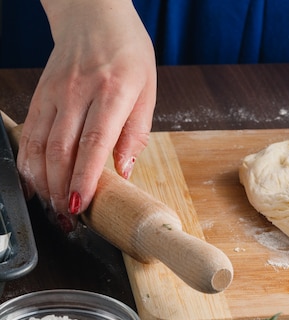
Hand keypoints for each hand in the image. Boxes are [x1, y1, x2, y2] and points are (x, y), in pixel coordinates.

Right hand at [17, 0, 155, 230]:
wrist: (93, 14)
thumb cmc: (128, 52)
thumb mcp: (148, 89)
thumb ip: (136, 132)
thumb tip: (124, 170)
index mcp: (112, 92)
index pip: (94, 143)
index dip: (84, 178)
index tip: (81, 204)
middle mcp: (78, 93)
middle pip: (61, 149)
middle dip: (60, 189)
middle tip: (66, 218)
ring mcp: (54, 93)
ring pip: (40, 144)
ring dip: (43, 181)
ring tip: (51, 208)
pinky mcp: (40, 94)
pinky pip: (30, 133)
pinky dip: (29, 161)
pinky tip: (34, 182)